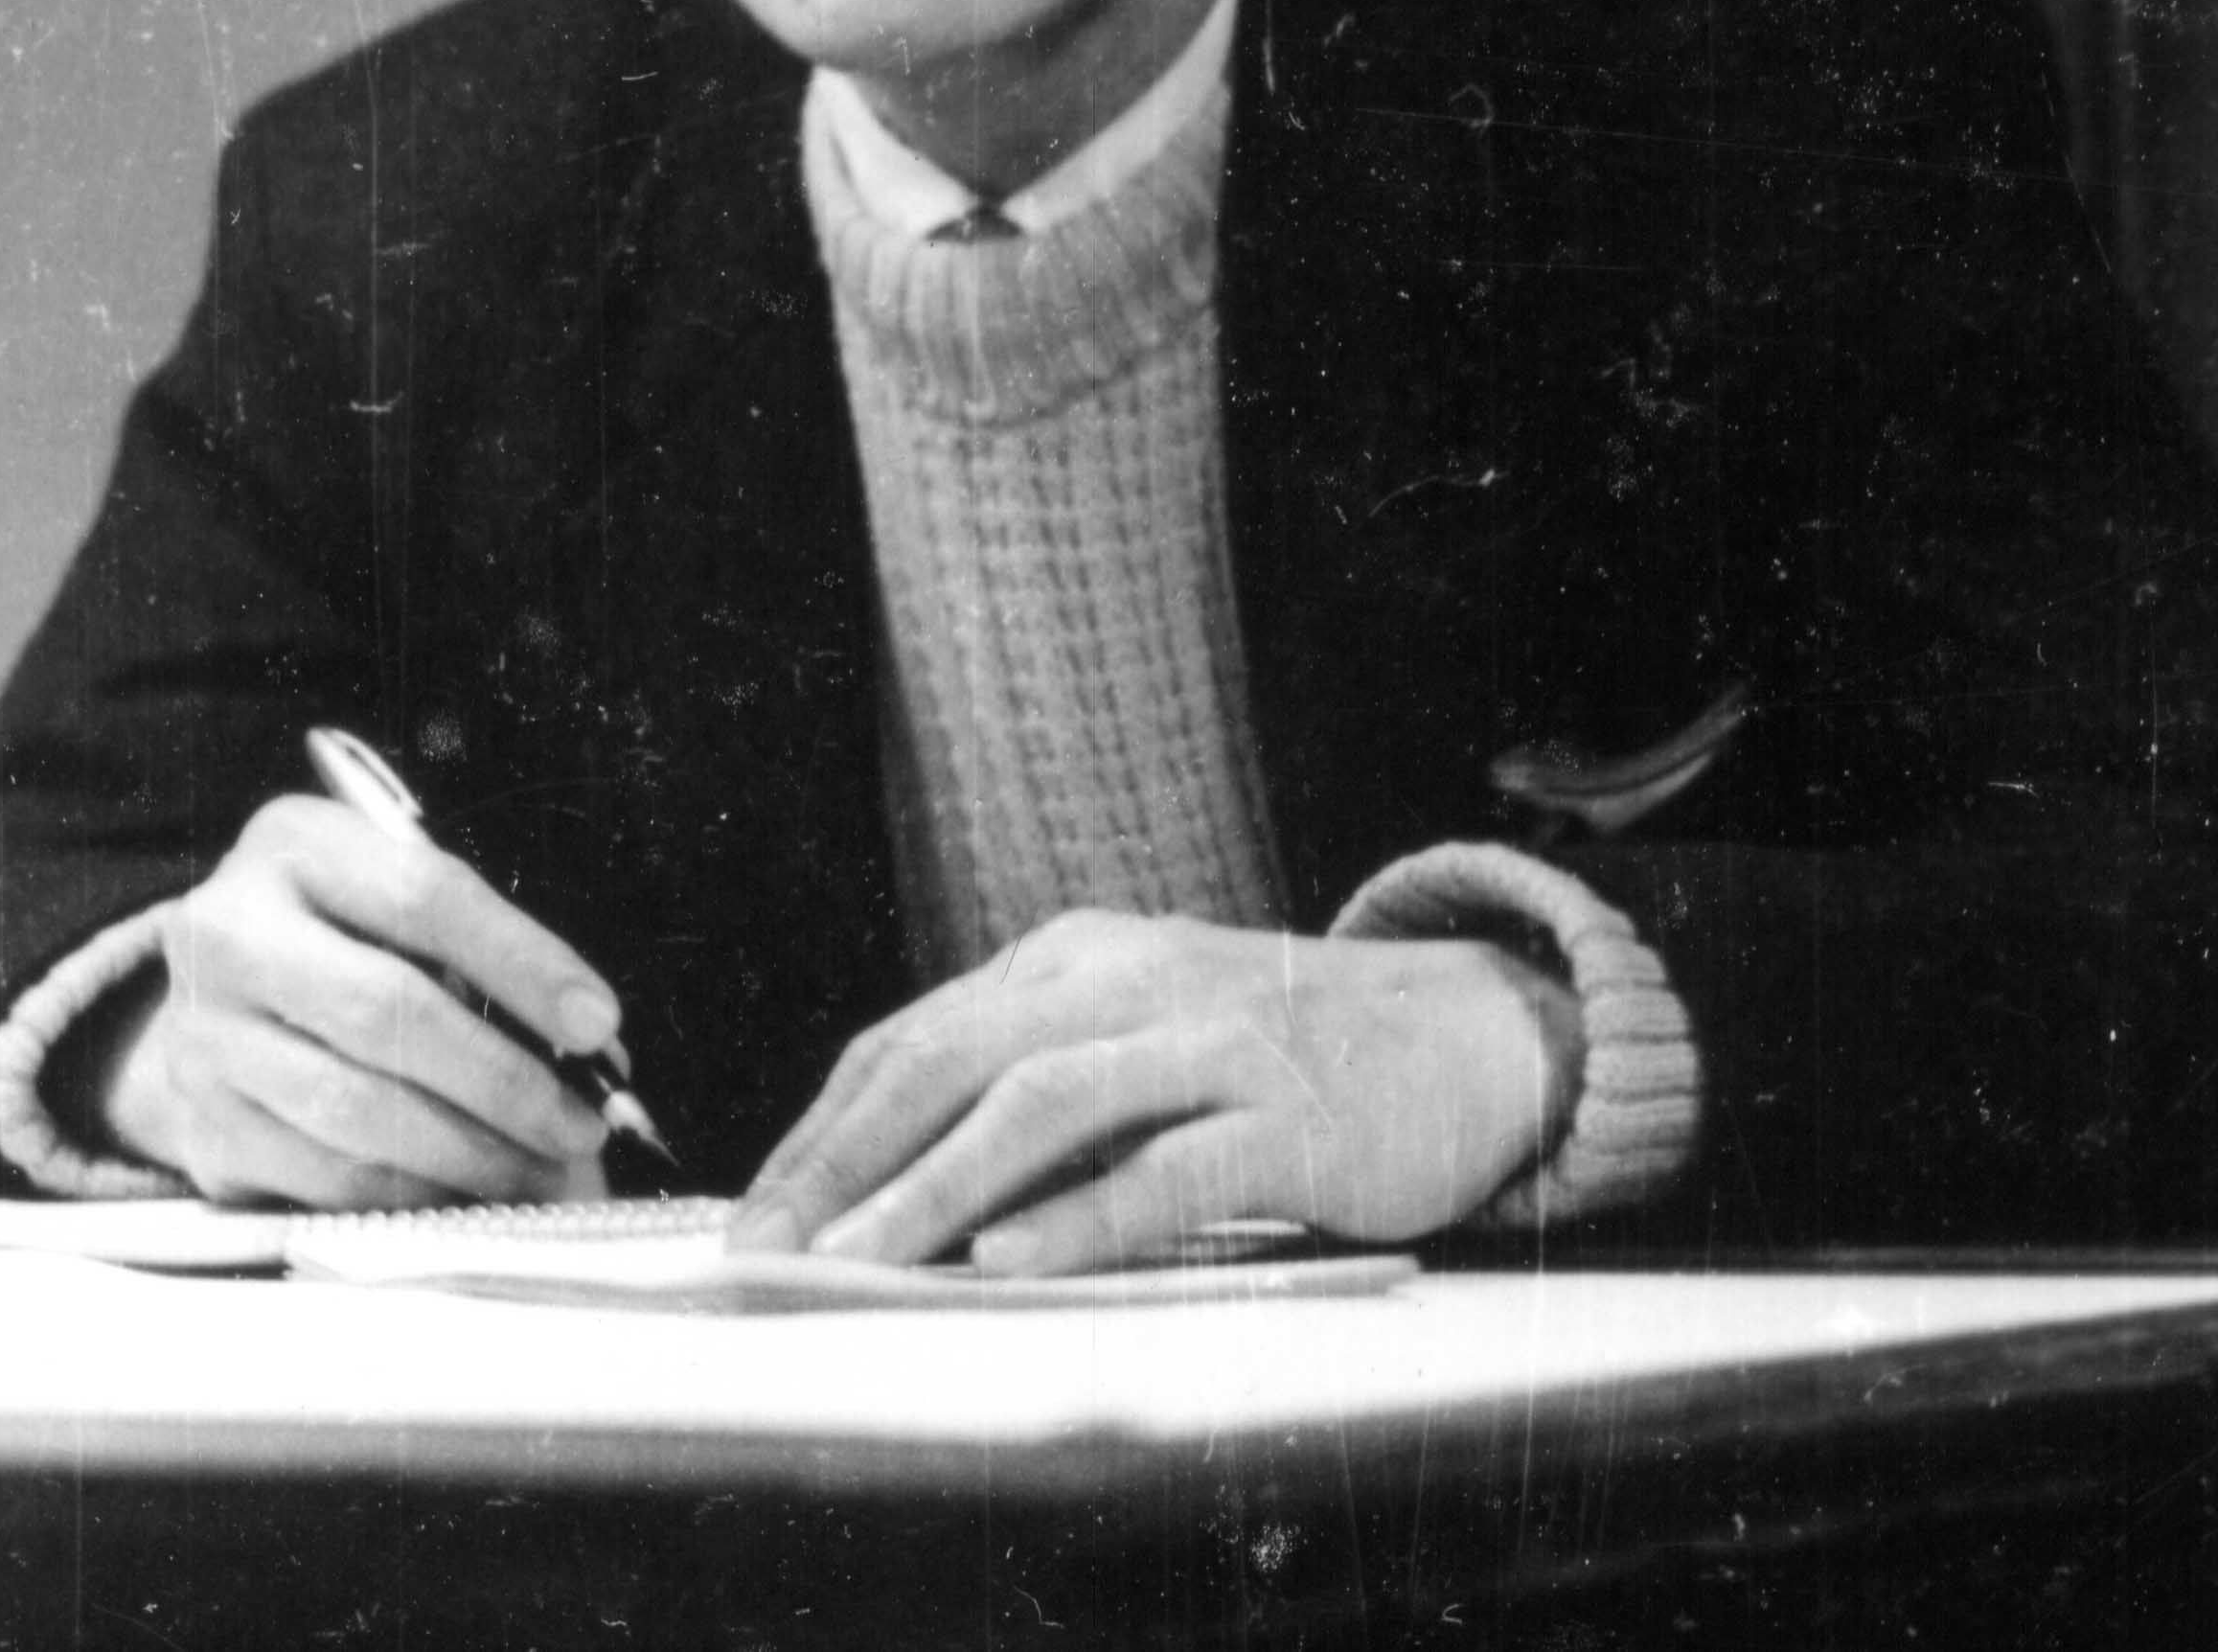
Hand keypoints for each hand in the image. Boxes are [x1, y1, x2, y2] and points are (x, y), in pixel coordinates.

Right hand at [98, 794, 621, 1208]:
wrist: (212, 987)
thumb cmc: (341, 927)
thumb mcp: (391, 889)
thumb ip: (476, 943)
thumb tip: (588, 1039)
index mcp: (297, 846)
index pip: (425, 899)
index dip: (523, 963)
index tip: (598, 1022)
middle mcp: (229, 935)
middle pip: (388, 1013)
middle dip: (505, 1080)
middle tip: (582, 1121)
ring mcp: (204, 1039)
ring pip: (356, 1110)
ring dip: (470, 1152)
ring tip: (544, 1168)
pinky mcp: (204, 1129)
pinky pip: (324, 1176)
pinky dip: (413, 1192)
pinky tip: (470, 1192)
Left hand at [730, 910, 1580, 1274]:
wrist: (1462, 1032)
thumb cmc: (1276, 1053)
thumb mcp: (1142, 1029)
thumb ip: (1036, 1078)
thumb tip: (884, 1185)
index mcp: (1080, 954)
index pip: (916, 1038)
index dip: (825, 1131)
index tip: (754, 1215)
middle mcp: (1133, 978)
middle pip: (957, 1060)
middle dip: (848, 1162)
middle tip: (768, 1248)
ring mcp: (1212, 1040)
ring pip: (1044, 1106)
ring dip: (935, 1190)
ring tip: (856, 1263)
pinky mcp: (1286, 1115)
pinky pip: (1165, 1168)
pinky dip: (1077, 1216)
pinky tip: (1007, 1261)